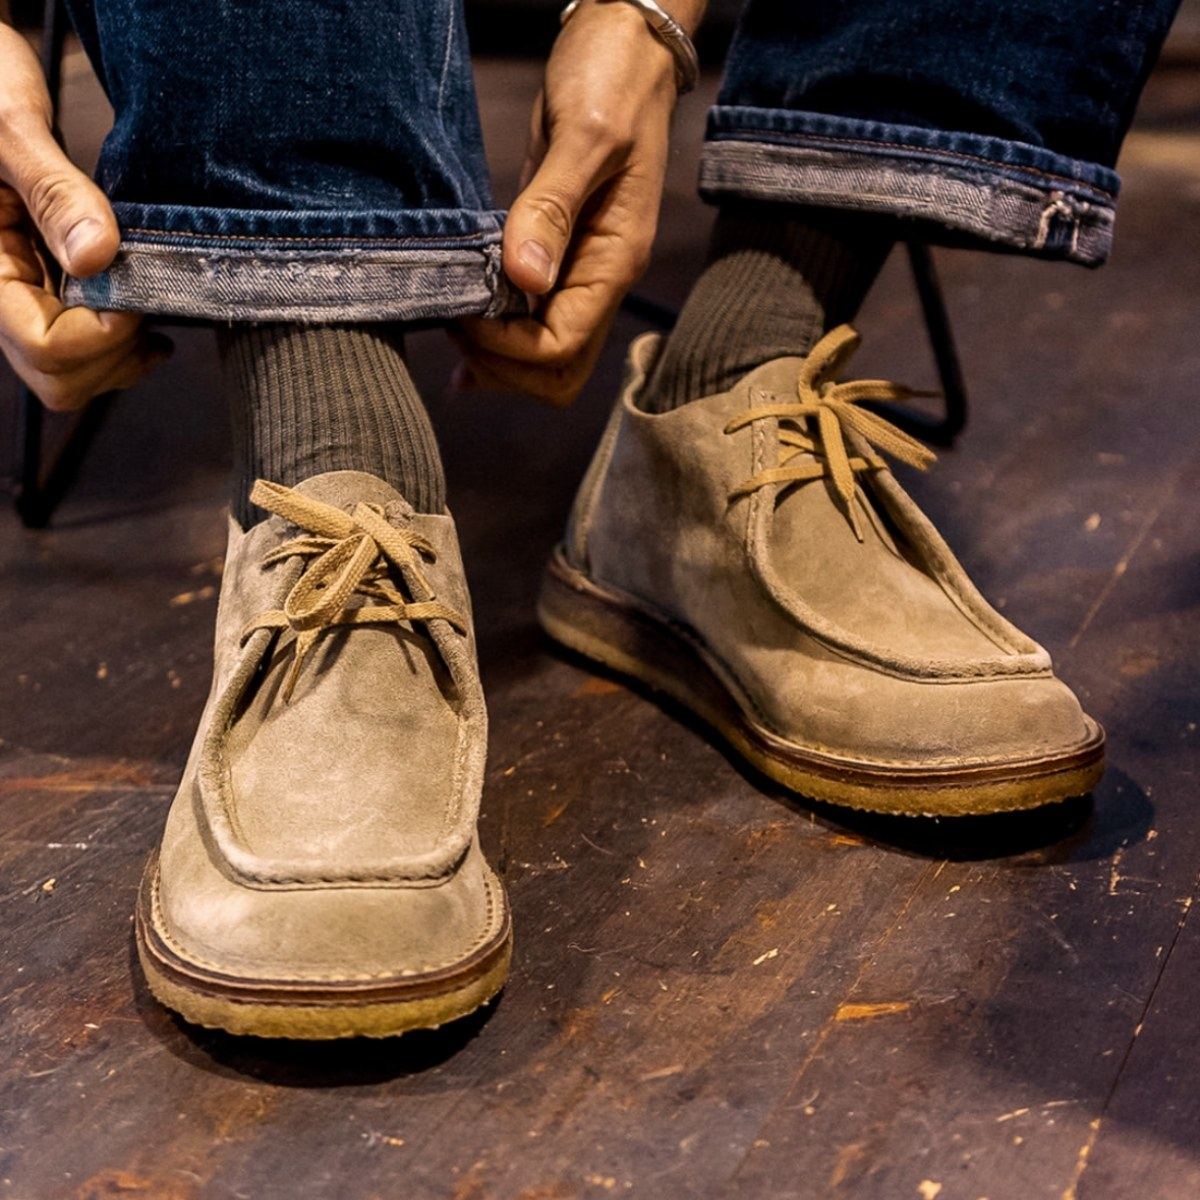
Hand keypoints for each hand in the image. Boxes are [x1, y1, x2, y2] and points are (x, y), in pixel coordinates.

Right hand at [0, 24, 168, 410]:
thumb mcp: (8, 122)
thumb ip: (52, 190)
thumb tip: (97, 255)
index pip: (45, 347)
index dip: (102, 333)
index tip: (133, 288)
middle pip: (60, 379)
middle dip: (113, 354)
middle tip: (146, 300)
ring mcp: (22, 297)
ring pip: (75, 376)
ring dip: (121, 356)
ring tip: (151, 308)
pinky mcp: (46, 290)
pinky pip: (84, 351)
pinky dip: (122, 346)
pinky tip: (147, 316)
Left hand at [456, 1, 694, 405]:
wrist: (625, 46)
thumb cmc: (614, 80)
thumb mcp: (586, 136)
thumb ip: (552, 208)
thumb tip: (525, 279)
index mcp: (615, 262)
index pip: (559, 349)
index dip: (506, 348)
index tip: (465, 311)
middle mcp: (600, 279)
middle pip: (558, 374)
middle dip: (504, 368)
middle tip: (456, 327)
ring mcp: (579, 271)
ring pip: (544, 357)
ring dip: (497, 358)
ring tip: (452, 328)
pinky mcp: (556, 253)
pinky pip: (531, 321)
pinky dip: (497, 337)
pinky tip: (464, 328)